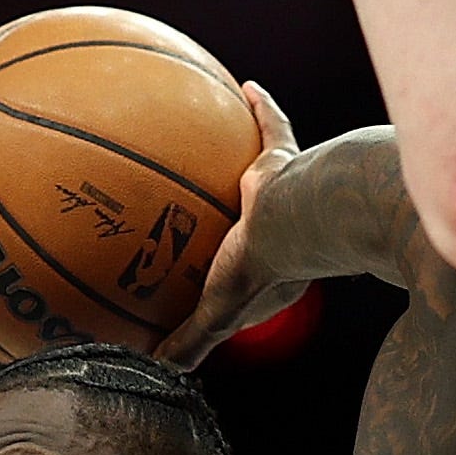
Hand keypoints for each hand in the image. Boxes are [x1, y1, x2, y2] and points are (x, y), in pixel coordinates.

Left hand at [151, 82, 318, 366]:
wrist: (298, 221)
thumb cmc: (261, 268)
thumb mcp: (216, 311)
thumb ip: (192, 339)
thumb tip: (157, 368)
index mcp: (267, 265)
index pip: (243, 271)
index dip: (229, 273)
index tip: (206, 272)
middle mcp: (277, 226)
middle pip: (250, 219)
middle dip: (238, 216)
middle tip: (211, 207)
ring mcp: (284, 192)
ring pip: (262, 171)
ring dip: (250, 158)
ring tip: (218, 138)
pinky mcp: (287, 159)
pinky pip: (275, 126)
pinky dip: (263, 107)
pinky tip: (245, 86)